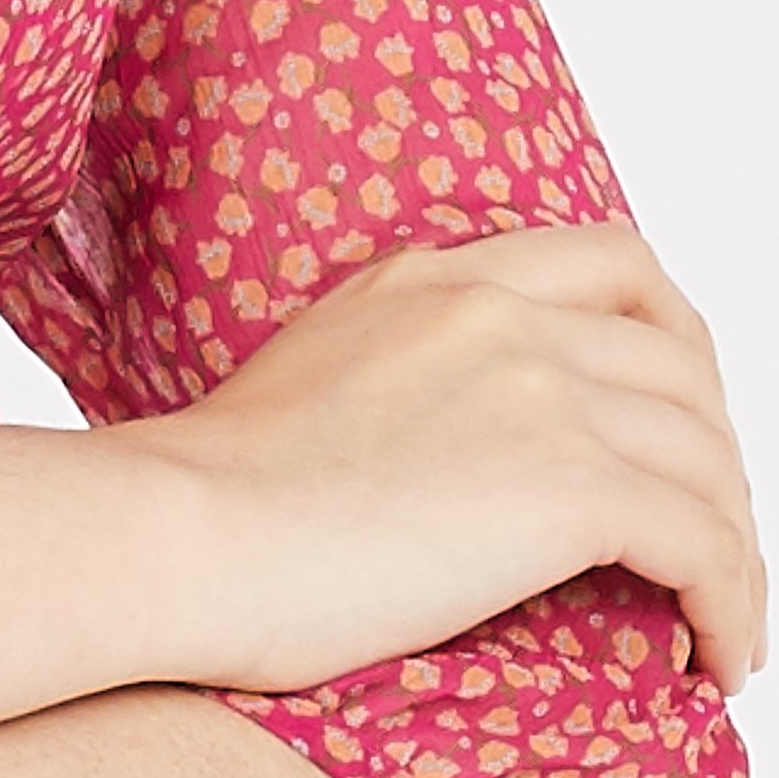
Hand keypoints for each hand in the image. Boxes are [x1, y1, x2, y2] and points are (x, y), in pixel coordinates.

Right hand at [121, 219, 766, 698]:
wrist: (190, 527)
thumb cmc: (221, 484)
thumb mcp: (320, 362)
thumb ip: (408, 359)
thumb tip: (465, 435)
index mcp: (436, 277)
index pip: (612, 261)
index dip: (674, 339)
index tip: (676, 413)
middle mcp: (500, 313)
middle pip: (682, 358)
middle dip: (714, 449)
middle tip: (702, 528)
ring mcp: (539, 392)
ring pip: (707, 456)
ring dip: (732, 541)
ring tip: (716, 611)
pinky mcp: (567, 489)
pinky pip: (706, 545)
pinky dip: (733, 605)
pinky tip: (714, 653)